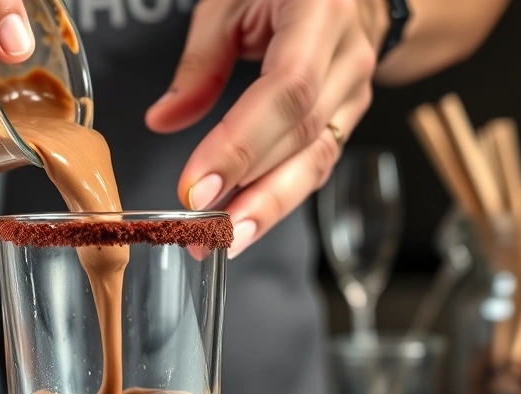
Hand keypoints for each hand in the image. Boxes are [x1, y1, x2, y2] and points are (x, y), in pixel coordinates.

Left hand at [146, 0, 387, 257]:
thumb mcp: (230, 3)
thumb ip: (200, 63)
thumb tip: (164, 120)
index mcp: (320, 12)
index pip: (285, 92)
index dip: (241, 146)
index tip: (198, 188)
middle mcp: (349, 55)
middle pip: (304, 137)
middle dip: (250, 192)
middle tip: (205, 233)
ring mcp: (356, 89)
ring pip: (316, 160)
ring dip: (267, 209)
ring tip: (222, 242)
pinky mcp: (349, 116)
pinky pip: (316, 163)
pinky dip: (279, 197)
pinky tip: (246, 223)